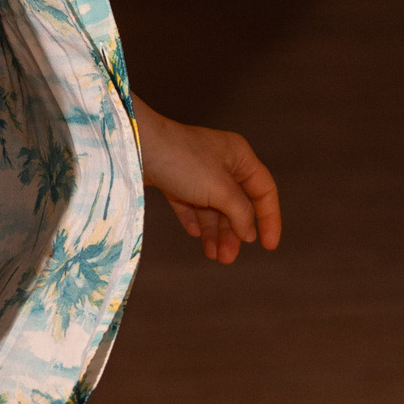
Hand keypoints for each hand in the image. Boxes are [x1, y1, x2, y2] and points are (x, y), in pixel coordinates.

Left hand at [134, 98, 281, 264]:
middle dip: (233, 232)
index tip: (268, 247)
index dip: (270, 219)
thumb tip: (249, 233)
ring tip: (213, 256)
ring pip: (212, 207)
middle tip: (228, 258)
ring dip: (214, 232)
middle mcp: (220, 161)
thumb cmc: (182, 161)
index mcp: (239, 156)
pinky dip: (194, 220)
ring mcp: (195, 169)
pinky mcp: (172, 177)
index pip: (264, 191)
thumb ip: (240, 213)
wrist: (134, 145)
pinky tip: (194, 235)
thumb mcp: (220, 189)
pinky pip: (189, 204)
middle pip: (236, 203)